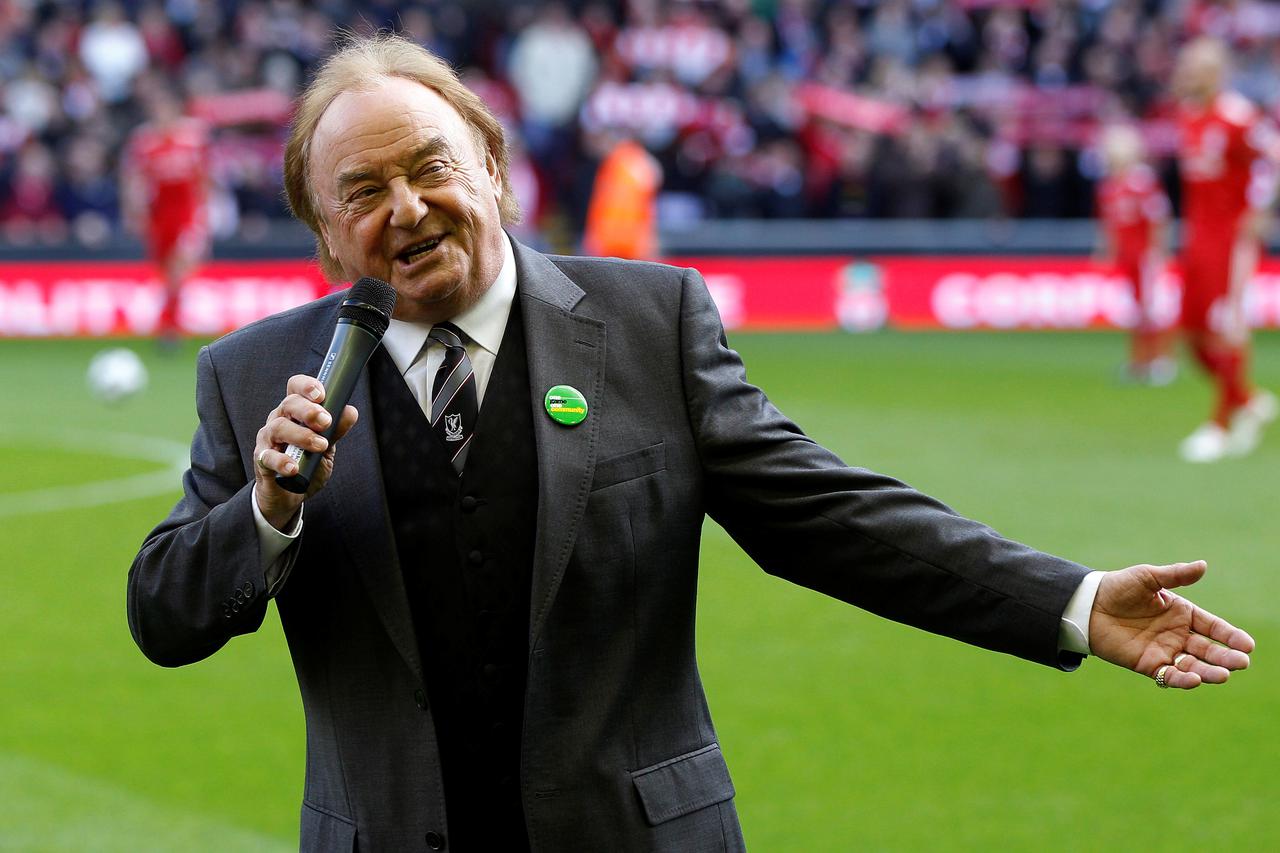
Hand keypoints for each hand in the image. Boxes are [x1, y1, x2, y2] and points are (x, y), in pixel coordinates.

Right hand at [253, 374, 358, 529]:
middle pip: (289, 404)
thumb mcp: (327, 447)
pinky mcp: (262, 461)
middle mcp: (279, 420)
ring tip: (320, 446)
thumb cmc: (308, 464)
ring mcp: (268, 439)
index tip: (321, 394)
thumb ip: (337, 430)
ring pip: (278, 427)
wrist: (289, 494)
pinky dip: (281, 462)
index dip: (306, 386)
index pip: (295, 388)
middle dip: (309, 410)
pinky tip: (294, 468)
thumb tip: (350, 412)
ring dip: (301, 435)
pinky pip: (267, 457)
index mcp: (295, 412)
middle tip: (326, 422)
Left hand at [1089, 561, 1253, 688]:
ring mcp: (1164, 651)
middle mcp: (1178, 634)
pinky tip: (1194, 679)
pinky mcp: (1148, 664)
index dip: (1230, 636)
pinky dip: (1182, 679)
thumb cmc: (1118, 587)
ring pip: (1193, 665)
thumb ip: (1175, 575)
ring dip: (1209, 671)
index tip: (1247, 645)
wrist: (1088, 605)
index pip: (1213, 627)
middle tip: (1242, 662)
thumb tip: (1203, 565)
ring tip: (1224, 675)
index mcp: (1183, 613)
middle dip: (1226, 657)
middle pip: (1208, 649)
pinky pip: (1169, 675)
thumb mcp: (1148, 577)